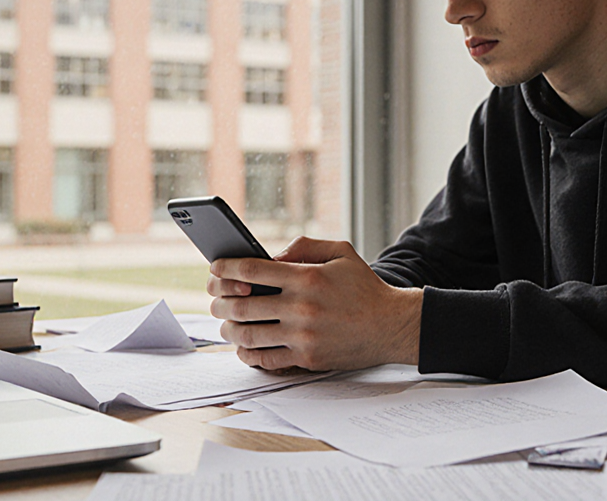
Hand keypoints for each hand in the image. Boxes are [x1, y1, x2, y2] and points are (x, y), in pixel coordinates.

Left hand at [207, 237, 421, 370]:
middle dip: (220, 301)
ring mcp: (303, 336)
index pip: (251, 271)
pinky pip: (265, 359)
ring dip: (229, 328)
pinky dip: (247, 353)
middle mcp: (301, 308)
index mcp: (306, 278)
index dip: (225, 268)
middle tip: (216, 299)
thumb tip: (269, 257)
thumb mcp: (341, 252)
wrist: (391, 325)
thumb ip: (303, 247)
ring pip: (248, 335)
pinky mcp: (307, 358)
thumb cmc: (364, 287)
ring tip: (227, 322)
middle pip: (242, 305)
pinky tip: (244, 345)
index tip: (215, 268)